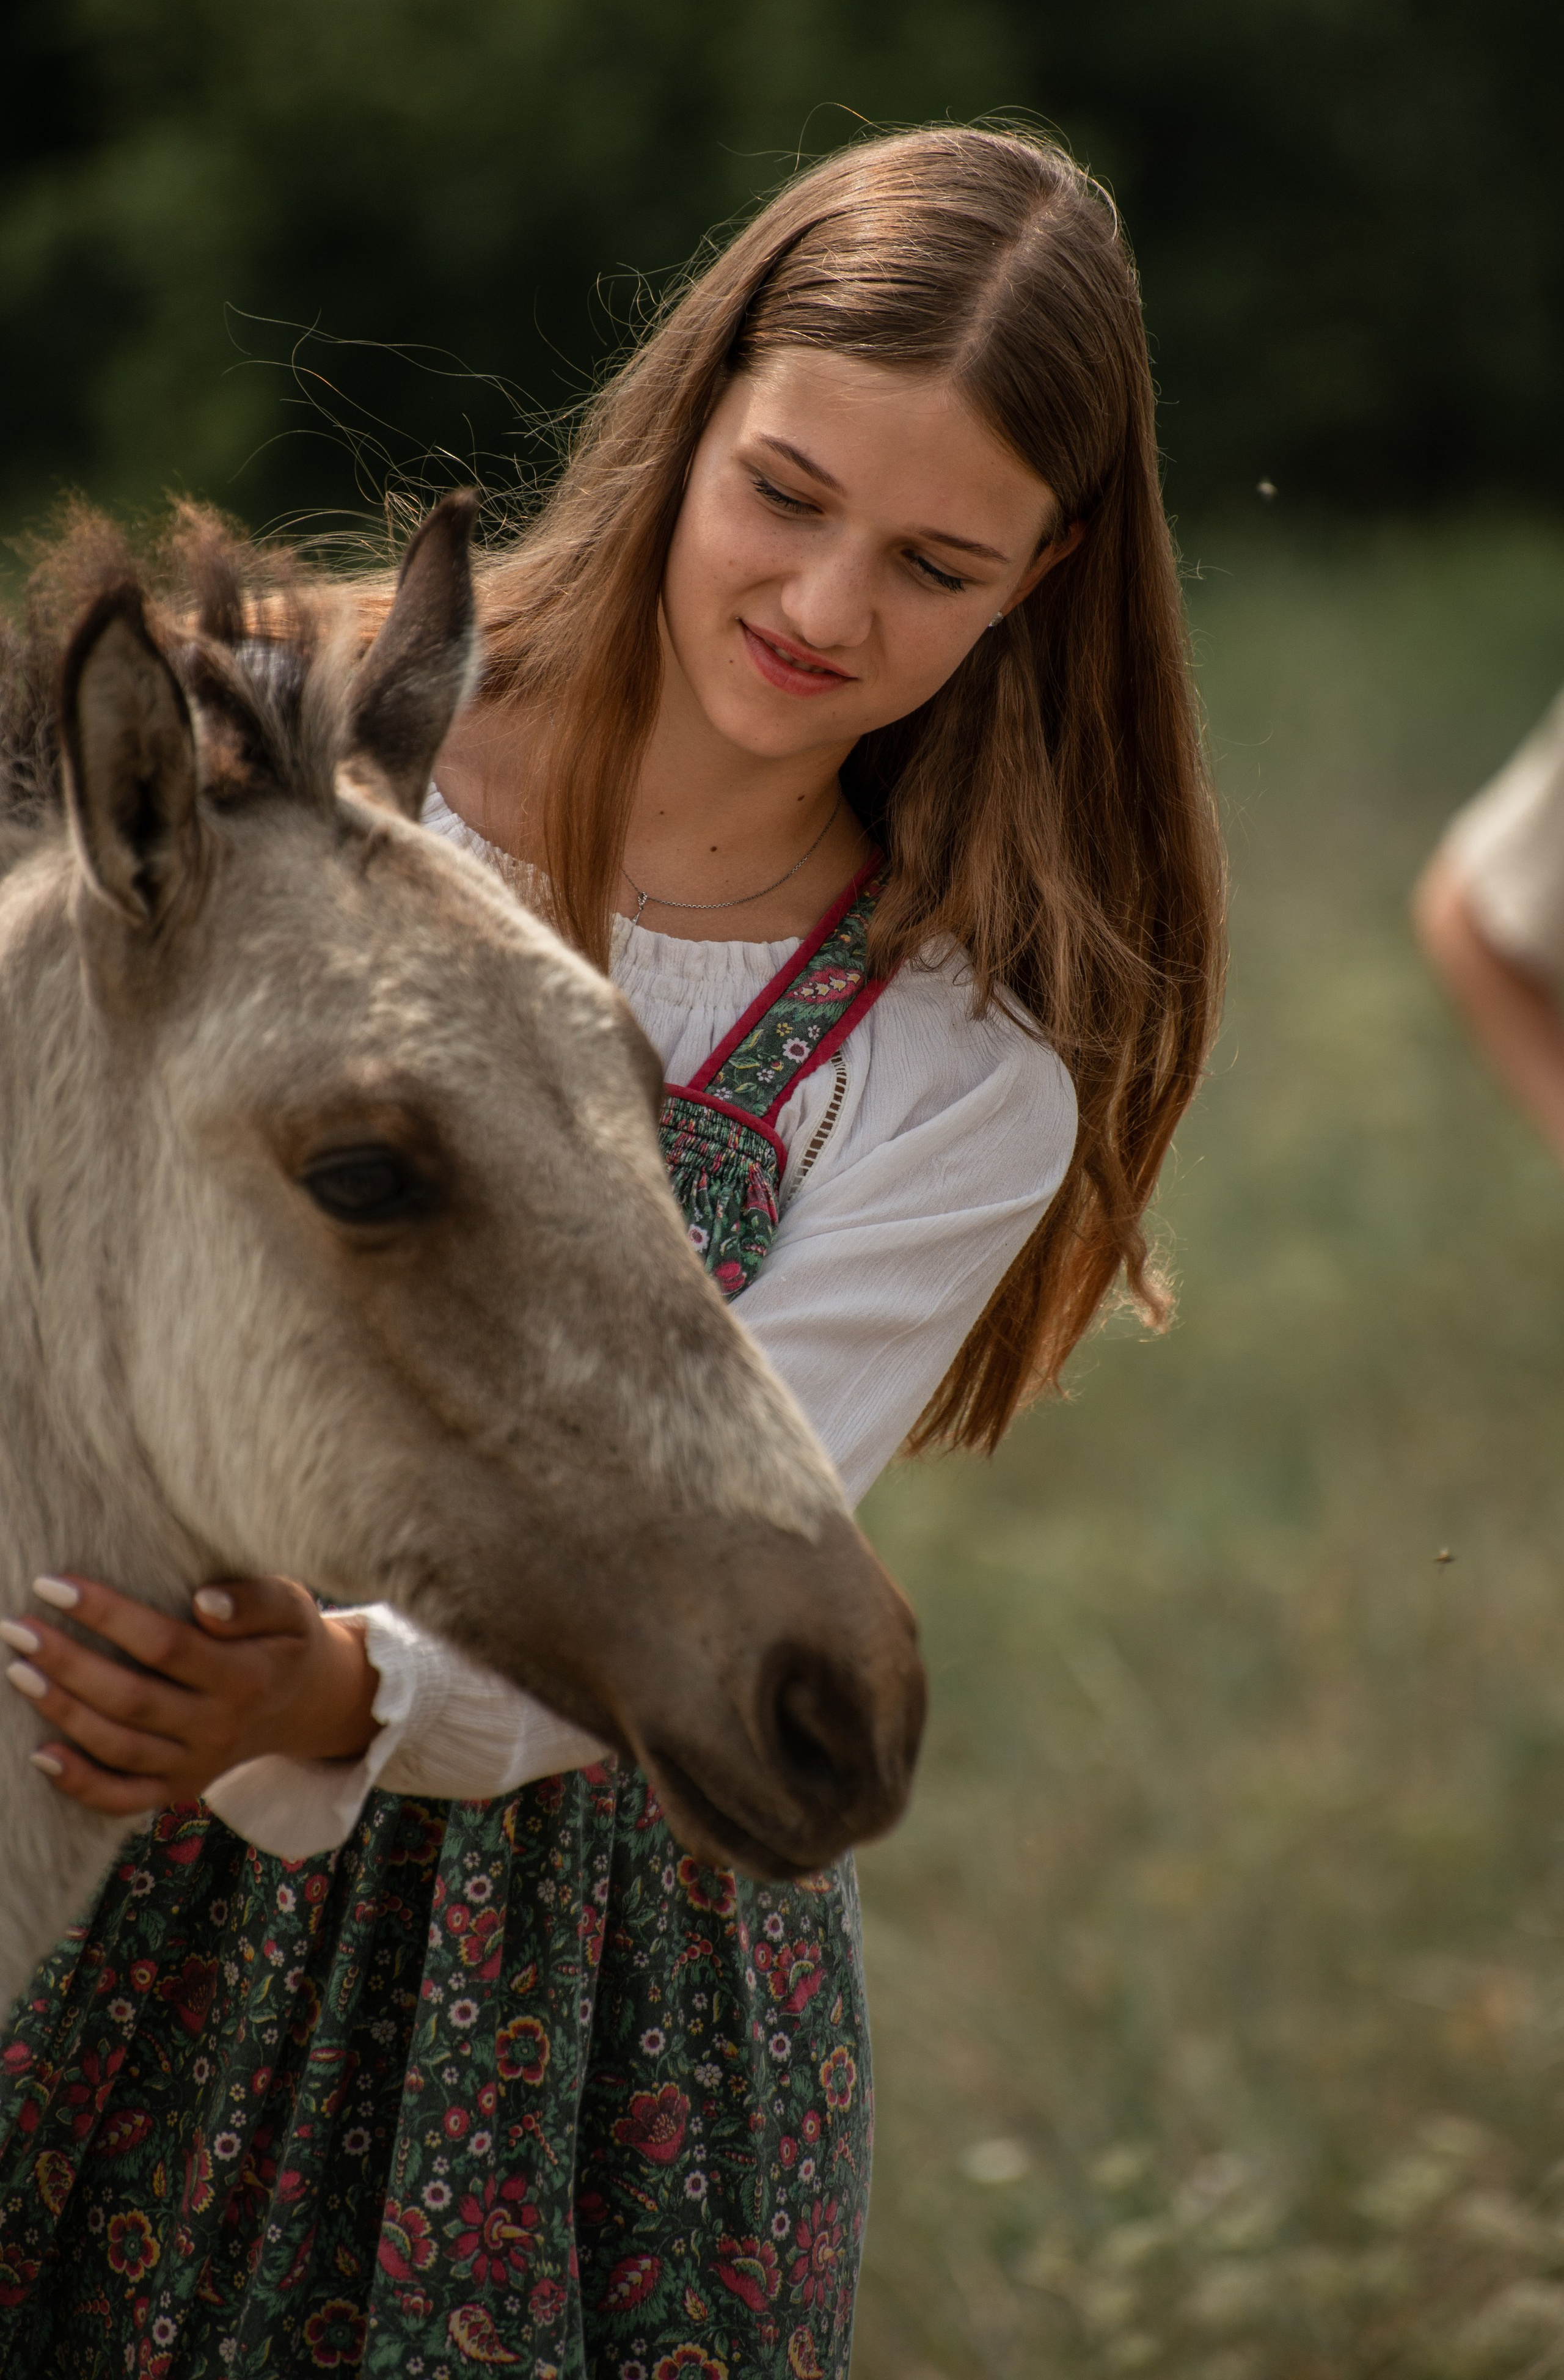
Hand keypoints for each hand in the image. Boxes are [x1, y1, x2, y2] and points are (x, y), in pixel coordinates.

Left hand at [3, 1572, 380, 1816]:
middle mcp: (219, 1728)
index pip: (166, 1645)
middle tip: (17, 1626)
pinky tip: (40, 1752)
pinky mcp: (178, 1788)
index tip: (55, 1585)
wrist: (303, 1703)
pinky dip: (79, 1783)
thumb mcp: (291, 1606)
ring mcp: (197, 1765)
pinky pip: (122, 1798)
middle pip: (131, 1699)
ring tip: (19, 1670)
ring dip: (62, 1710)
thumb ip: (254, 1600)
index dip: (107, 1616)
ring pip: (118, 1746)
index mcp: (246, 1677)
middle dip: (67, 1662)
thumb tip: (205, 1602)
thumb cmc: (284, 1639)